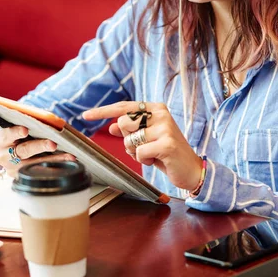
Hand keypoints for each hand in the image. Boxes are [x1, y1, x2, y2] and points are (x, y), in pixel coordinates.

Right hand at [0, 126, 75, 176]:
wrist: (15, 149)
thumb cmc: (19, 134)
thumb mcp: (20, 126)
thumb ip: (29, 123)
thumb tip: (49, 119)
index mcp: (0, 141)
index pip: (5, 136)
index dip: (15, 132)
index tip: (26, 130)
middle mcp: (4, 157)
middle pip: (22, 151)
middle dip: (39, 147)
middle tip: (52, 144)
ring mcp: (13, 169)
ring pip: (34, 164)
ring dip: (53, 158)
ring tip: (67, 153)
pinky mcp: (24, 177)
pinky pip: (42, 171)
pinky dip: (57, 164)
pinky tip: (69, 158)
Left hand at [83, 101, 202, 191]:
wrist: (191, 169)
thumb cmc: (166, 153)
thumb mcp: (146, 139)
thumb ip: (130, 130)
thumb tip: (111, 127)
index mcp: (156, 108)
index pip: (124, 107)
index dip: (103, 111)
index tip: (86, 115)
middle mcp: (161, 114)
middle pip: (123, 123)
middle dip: (127, 140)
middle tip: (143, 146)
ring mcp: (165, 128)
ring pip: (129, 140)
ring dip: (135, 152)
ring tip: (151, 154)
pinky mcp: (167, 144)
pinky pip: (139, 153)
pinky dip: (143, 160)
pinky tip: (156, 160)